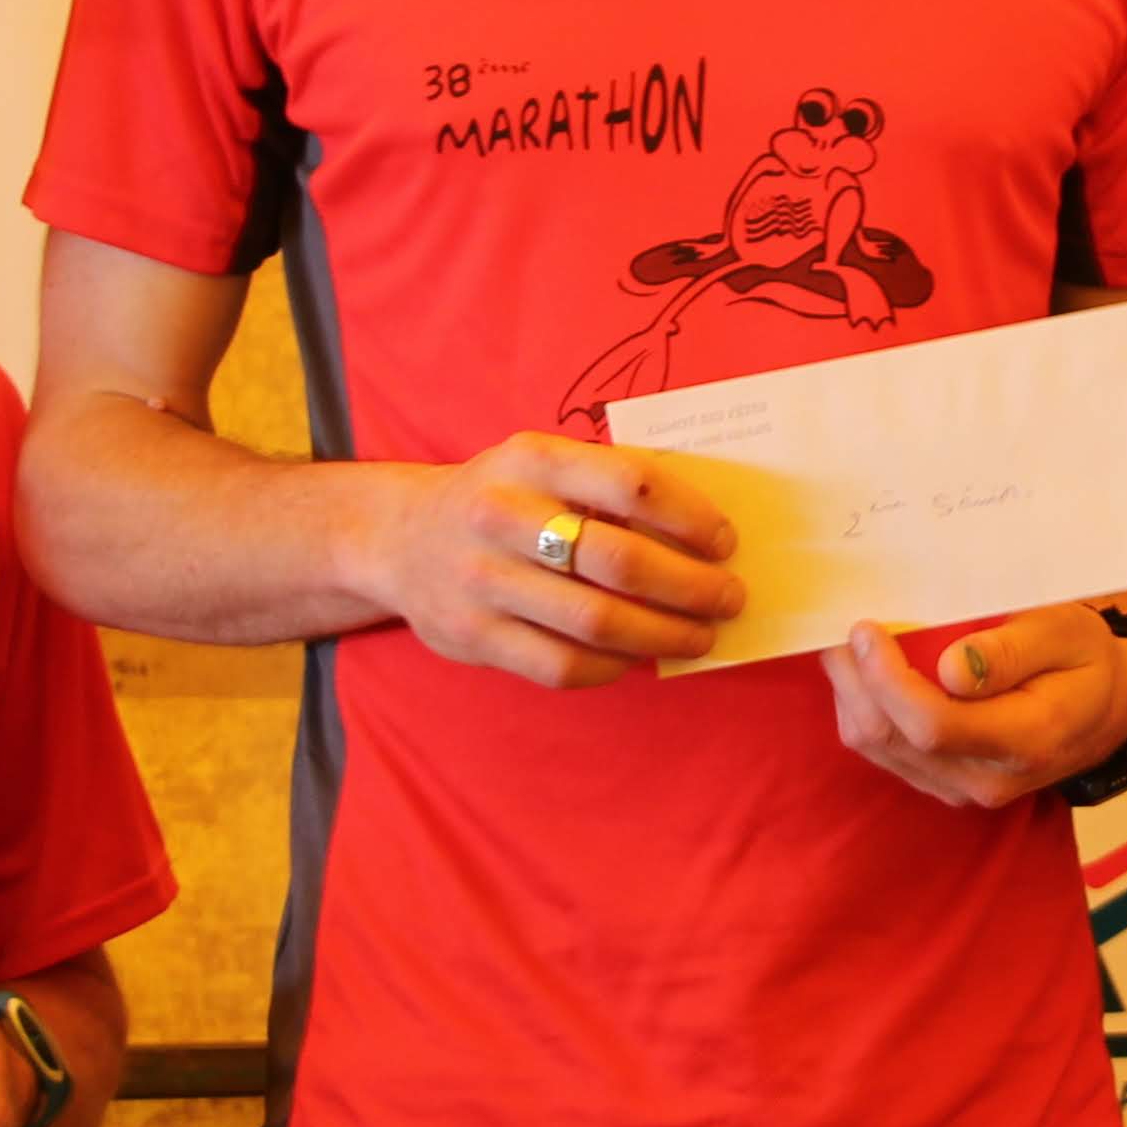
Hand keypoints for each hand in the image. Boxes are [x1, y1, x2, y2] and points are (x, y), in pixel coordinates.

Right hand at [357, 437, 739, 688]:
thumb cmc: (502, 498)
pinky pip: (560, 665)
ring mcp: (482, 580)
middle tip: (728, 599)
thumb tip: (704, 532)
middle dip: (691, 586)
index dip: (690, 517)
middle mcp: (502, 515)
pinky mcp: (473, 636)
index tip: (724, 542)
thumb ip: (607, 483)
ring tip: (699, 635)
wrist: (398, 539)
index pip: (631, 483)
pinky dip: (612, 667)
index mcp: (533, 459)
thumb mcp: (541, 462)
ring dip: (664, 634)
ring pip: (596, 621)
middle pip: (620, 561)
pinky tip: (637, 657)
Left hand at [826, 609, 1126, 812]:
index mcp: (1024, 741)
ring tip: (846, 645)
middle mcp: (986, 779)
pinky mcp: (943, 785)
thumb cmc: (1086, 660)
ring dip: (852, 695)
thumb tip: (949, 669)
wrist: (1107, 711)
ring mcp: (961, 790)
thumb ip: (1011, 652)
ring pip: (878, 749)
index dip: (887, 678)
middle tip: (840, 628)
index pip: (932, 724)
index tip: (867, 628)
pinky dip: (864, 710)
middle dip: (854, 681)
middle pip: (892, 738)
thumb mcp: (1066, 635)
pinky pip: (884, 753)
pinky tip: (866, 674)